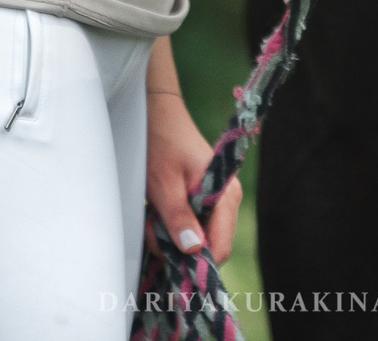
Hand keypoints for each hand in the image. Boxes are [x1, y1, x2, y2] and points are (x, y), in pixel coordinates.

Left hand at [145, 88, 239, 262]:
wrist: (158, 115)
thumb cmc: (161, 145)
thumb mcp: (164, 184)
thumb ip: (179, 217)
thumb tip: (194, 251)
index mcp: (226, 197)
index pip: (220, 248)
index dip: (196, 262)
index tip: (167, 259)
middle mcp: (226, 201)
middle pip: (205, 246)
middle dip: (175, 246)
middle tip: (152, 225)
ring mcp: (215, 201)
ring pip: (193, 239)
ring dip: (167, 235)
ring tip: (150, 212)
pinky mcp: (202, 200)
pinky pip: (188, 226)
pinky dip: (169, 224)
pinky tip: (156, 209)